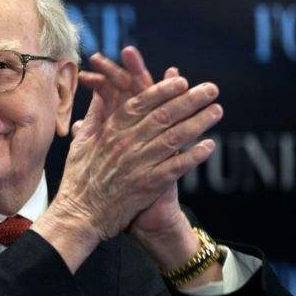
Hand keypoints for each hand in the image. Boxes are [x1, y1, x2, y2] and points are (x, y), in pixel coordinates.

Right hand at [55, 47, 221, 241]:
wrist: (79, 215)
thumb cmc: (79, 178)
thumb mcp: (80, 142)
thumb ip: (94, 115)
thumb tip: (101, 91)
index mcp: (110, 132)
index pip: (140, 104)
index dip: (162, 90)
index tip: (181, 80)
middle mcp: (125, 145)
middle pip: (162, 116)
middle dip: (189, 100)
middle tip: (210, 89)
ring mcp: (138, 165)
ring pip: (173, 138)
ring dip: (198, 123)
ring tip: (216, 110)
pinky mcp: (147, 186)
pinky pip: (175, 168)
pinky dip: (193, 156)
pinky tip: (209, 146)